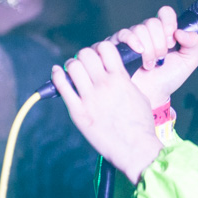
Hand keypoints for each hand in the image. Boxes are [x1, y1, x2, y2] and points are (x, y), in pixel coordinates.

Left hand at [51, 43, 164, 183]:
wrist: (136, 149)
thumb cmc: (141, 125)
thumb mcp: (138, 95)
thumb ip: (124, 80)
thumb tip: (113, 73)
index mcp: (120, 78)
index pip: (105, 47)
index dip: (100, 49)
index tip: (98, 57)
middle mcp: (104, 85)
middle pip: (85, 54)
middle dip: (84, 57)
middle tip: (84, 65)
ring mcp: (90, 98)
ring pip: (72, 66)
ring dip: (71, 66)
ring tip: (73, 72)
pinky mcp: (78, 112)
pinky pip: (61, 86)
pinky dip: (57, 76)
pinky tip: (58, 74)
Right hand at [107, 6, 197, 106]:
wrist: (152, 95)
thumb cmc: (167, 78)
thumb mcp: (188, 61)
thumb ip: (193, 43)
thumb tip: (181, 31)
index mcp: (162, 32)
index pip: (165, 13)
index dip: (169, 23)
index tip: (172, 42)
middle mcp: (146, 32)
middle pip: (152, 22)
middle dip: (160, 43)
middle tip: (161, 58)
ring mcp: (131, 38)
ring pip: (139, 29)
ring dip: (149, 49)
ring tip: (150, 64)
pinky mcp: (118, 45)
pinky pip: (123, 34)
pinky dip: (133, 43)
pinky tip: (139, 54)